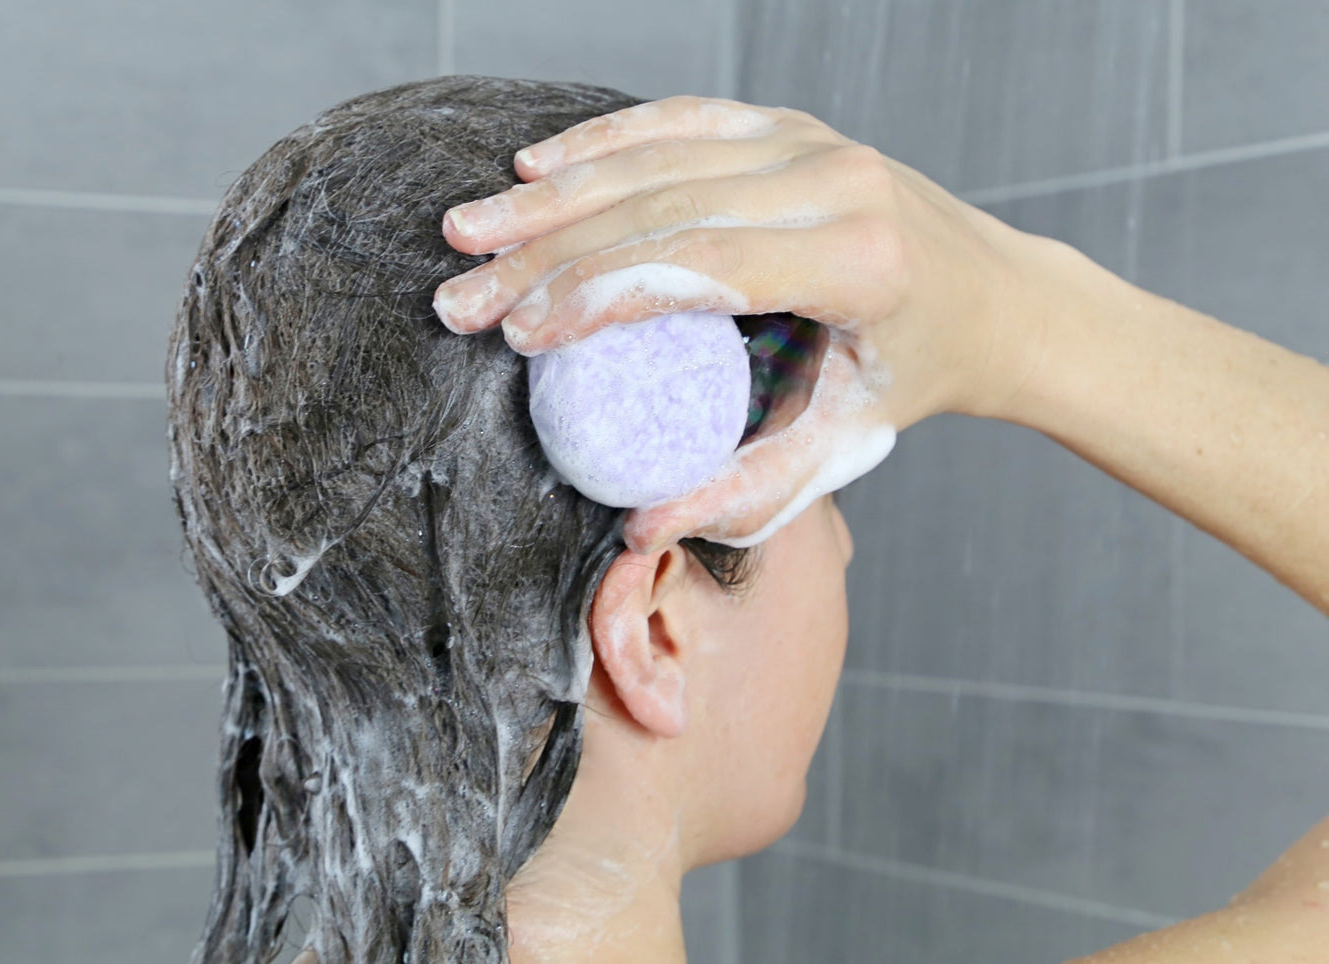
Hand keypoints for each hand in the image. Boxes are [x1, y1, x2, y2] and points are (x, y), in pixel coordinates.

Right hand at [433, 95, 1043, 552]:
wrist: (996, 300)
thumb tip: (635, 532)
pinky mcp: (793, 126)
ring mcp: (813, 142)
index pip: (698, 267)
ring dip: (552, 195)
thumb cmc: (911, 379)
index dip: (596, 296)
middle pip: (659, 208)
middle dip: (546, 254)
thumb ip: (744, 490)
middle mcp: (835, 182)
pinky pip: (682, 121)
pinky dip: (603, 142)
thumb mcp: (840, 447)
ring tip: (470, 229)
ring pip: (656, 156)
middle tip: (460, 294)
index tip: (515, 333)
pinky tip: (538, 165)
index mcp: (854, 261)